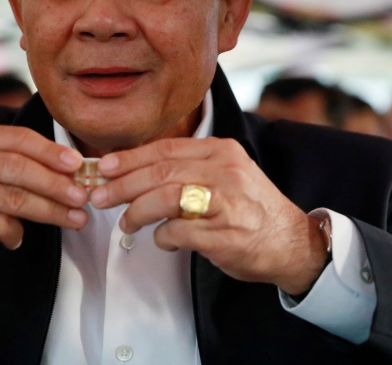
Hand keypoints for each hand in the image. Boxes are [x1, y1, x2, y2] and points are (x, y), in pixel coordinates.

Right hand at [0, 125, 87, 283]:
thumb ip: (9, 164)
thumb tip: (67, 173)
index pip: (18, 139)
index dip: (51, 151)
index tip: (77, 164)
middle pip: (19, 168)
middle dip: (56, 184)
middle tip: (82, 196)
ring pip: (14, 198)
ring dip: (50, 211)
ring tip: (74, 220)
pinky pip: (0, 225)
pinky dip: (15, 234)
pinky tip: (17, 239)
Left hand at [90, 137, 327, 294]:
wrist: (292, 243)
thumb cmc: (249, 209)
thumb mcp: (225, 175)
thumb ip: (188, 169)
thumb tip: (133, 171)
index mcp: (221, 152)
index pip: (166, 149)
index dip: (130, 158)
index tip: (104, 167)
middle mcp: (224, 172)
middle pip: (160, 172)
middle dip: (122, 185)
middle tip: (99, 197)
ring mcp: (226, 203)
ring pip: (164, 198)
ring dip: (136, 212)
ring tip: (125, 223)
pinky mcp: (224, 234)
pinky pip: (177, 232)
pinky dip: (163, 238)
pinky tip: (163, 241)